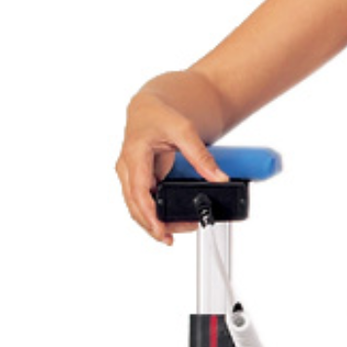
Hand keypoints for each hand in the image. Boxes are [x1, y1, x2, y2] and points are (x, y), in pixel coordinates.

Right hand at [116, 98, 227, 244]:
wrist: (149, 108)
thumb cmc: (160, 116)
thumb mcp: (184, 130)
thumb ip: (201, 156)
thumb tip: (219, 178)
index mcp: (134, 155)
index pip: (139, 192)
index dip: (149, 215)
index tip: (160, 231)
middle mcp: (127, 168)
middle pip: (136, 205)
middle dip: (153, 225)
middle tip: (173, 238)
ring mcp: (131, 176)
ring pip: (137, 207)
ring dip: (153, 222)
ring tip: (176, 233)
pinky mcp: (138, 180)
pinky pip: (142, 202)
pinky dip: (154, 214)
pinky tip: (168, 223)